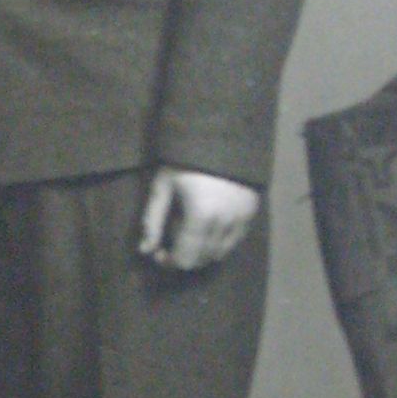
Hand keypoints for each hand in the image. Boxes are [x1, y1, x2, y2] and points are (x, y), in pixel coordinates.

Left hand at [139, 167, 259, 271]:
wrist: (219, 136)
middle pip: (203, 259)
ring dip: (202, 249)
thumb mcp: (162, 187)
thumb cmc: (183, 161)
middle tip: (172, 238)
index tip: (159, 251)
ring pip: (220, 253)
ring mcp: (242, 218)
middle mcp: (225, 222)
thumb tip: (144, 251)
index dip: (169, 261)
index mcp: (201, 216)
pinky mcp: (252, 212)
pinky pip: (235, 240)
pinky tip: (207, 223)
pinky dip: (219, 240)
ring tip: (190, 226)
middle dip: (184, 255)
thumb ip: (152, 221)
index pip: (186, 259)